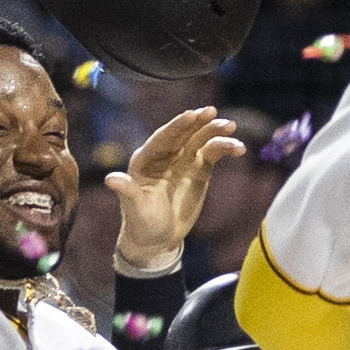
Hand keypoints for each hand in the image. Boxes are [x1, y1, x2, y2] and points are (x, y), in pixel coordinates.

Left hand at [112, 107, 245, 268]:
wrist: (158, 238)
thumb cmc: (141, 223)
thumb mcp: (135, 208)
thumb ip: (127, 191)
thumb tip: (111, 179)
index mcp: (146, 159)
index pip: (163, 138)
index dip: (177, 126)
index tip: (191, 115)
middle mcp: (165, 155)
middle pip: (184, 133)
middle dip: (198, 122)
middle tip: (212, 112)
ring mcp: (183, 160)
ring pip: (201, 140)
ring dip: (215, 132)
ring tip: (231, 127)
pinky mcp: (199, 169)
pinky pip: (213, 153)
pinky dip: (225, 148)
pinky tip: (238, 148)